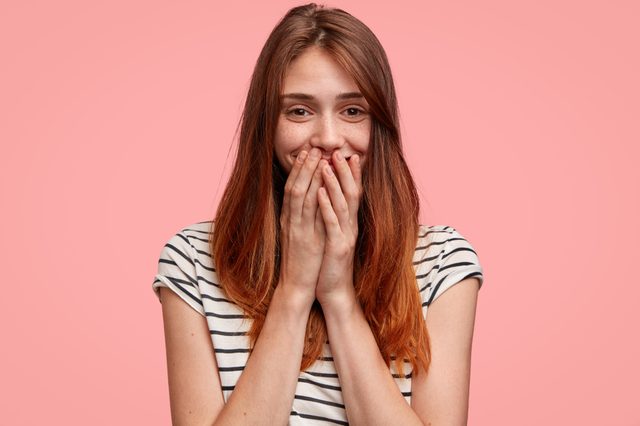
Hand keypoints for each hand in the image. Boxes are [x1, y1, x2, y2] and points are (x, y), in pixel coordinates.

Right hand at [278, 148, 327, 306]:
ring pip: (301, 197)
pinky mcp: (306, 240)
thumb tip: (314, 200)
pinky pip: (310, 216)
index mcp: (290, 219)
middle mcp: (291, 221)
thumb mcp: (301, 236)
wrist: (296, 287)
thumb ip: (305, 219)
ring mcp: (297, 230)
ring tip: (317, 158)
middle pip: (295, 187)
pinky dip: (315, 199)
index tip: (308, 153)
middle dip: (304, 167)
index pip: (293, 189)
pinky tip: (322, 186)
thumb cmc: (301, 263)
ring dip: (309, 176)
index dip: (300, 170)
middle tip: (312, 147)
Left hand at [315, 151, 362, 308]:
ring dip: (334, 184)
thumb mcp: (333, 236)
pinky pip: (332, 223)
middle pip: (352, 193)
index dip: (352, 174)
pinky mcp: (338, 247)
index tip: (348, 154)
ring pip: (342, 204)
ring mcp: (346, 236)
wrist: (334, 290)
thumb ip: (334, 218)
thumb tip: (328, 197)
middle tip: (338, 152)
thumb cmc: (330, 262)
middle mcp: (351, 226)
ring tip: (326, 165)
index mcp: (349, 223)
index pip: (353, 193)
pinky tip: (319, 193)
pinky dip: (326, 207)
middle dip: (345, 172)